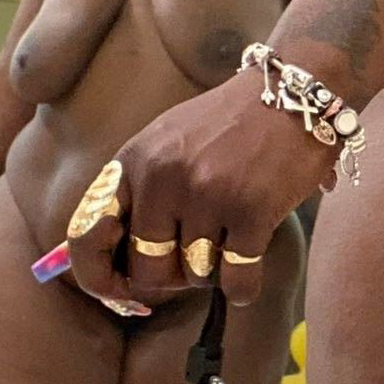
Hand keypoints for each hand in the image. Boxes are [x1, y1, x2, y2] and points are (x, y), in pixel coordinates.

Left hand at [69, 72, 337, 309]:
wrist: (297, 90)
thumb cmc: (233, 122)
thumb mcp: (170, 141)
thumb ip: (139, 192)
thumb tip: (114, 271)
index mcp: (135, 159)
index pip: (86, 234)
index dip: (96, 277)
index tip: (118, 293)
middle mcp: (163, 177)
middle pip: (145, 270)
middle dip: (170, 280)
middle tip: (193, 264)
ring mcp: (207, 194)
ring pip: (195, 276)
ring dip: (214, 272)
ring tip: (231, 241)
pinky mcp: (251, 210)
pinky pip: (236, 281)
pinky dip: (244, 285)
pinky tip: (250, 271)